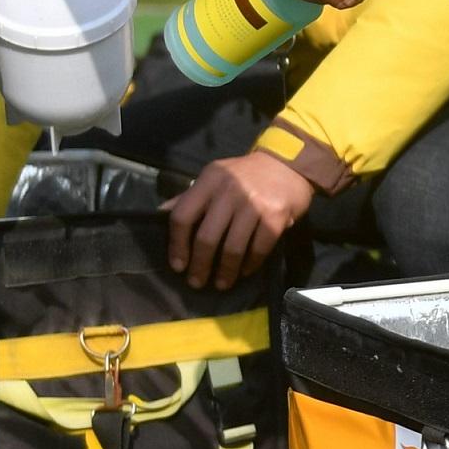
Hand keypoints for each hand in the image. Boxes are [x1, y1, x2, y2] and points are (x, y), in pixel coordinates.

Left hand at [164, 152, 315, 288]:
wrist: (287, 164)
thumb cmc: (245, 175)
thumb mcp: (215, 177)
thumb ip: (190, 196)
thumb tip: (160, 214)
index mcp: (210, 180)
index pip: (182, 216)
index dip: (177, 244)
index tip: (178, 265)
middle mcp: (230, 190)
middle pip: (206, 237)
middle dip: (200, 265)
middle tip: (197, 282)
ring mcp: (254, 203)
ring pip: (232, 247)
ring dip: (226, 271)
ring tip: (222, 283)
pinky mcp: (275, 216)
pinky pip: (258, 248)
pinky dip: (250, 264)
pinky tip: (245, 271)